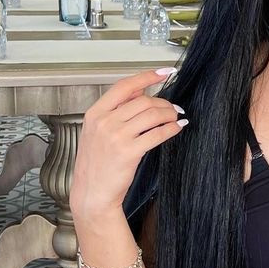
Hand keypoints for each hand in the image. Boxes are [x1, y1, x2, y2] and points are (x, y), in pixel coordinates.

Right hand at [70, 68, 183, 217]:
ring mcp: (116, 136)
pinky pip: (157, 134)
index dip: (147, 76)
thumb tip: (140, 90)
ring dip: (169, 114)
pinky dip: (171, 129)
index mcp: (95, 113)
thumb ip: (115, 110)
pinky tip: (176, 128)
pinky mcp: (129, 152)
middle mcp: (104, 122)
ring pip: (152, 115)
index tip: (165, 72)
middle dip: (163, 102)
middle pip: (143, 100)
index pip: (124, 86)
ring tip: (175, 117)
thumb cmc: (95, 165)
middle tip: (173, 108)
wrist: (91, 195)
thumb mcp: (96, 132)